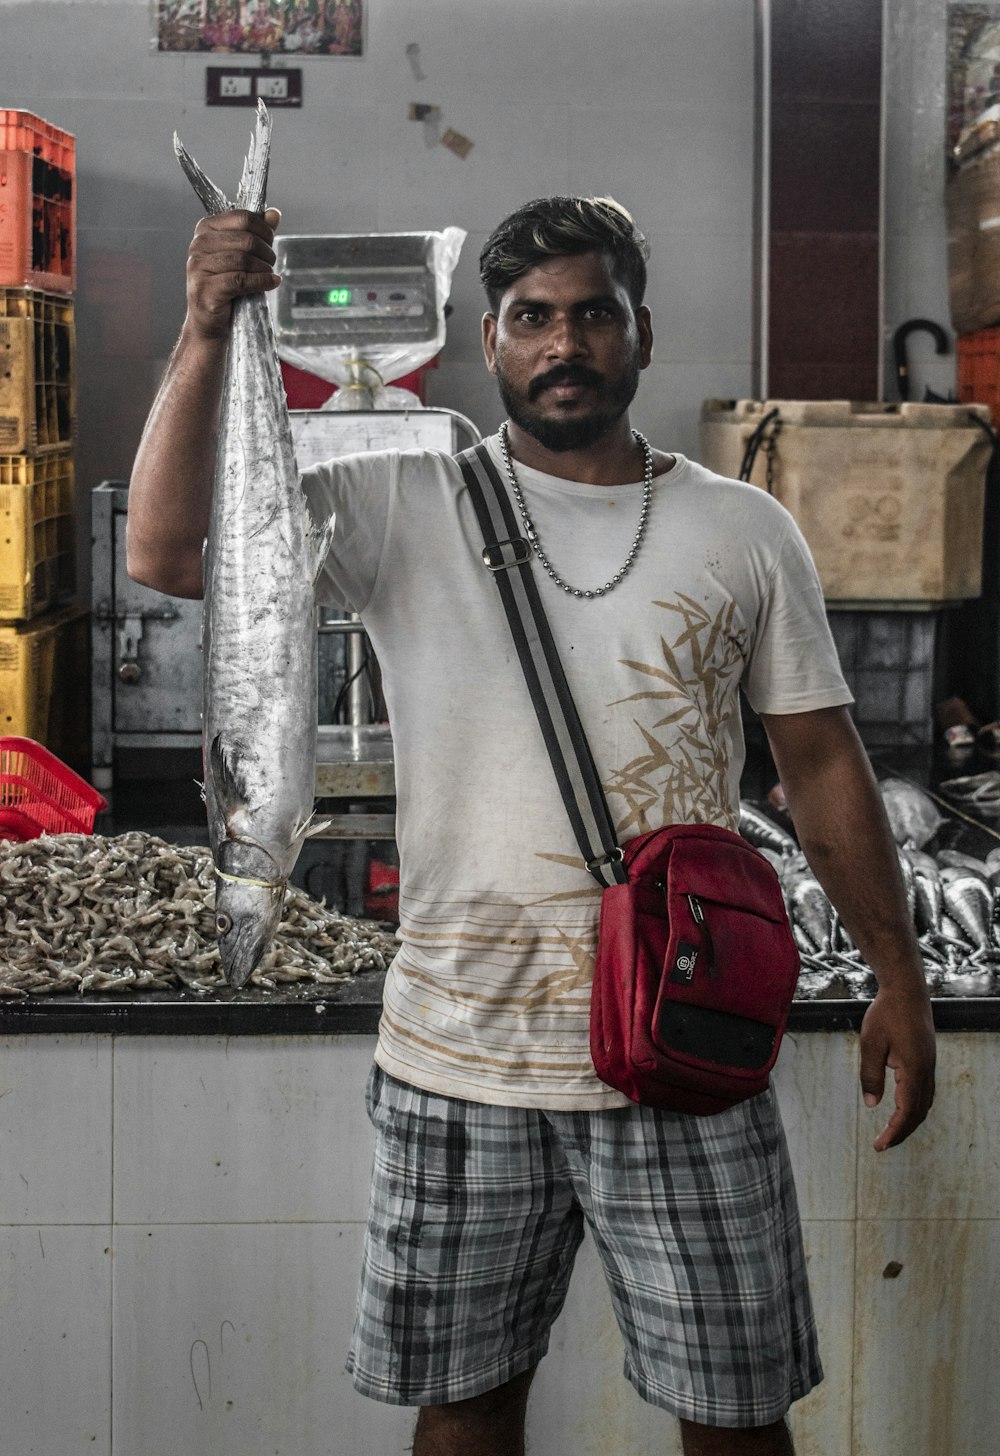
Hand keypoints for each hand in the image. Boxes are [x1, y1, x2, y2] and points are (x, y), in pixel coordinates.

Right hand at [185, 207, 281, 340]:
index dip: (264, 230)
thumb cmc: (225, 286)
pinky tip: (271, 283)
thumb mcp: (240, 255)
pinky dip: (261, 281)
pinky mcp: (205, 288)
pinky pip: (240, 280)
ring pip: (243, 259)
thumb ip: (255, 233)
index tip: (270, 243)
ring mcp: (199, 266)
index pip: (243, 218)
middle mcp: (199, 244)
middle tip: (271, 262)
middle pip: (246, 239)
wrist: (210, 321)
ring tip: (269, 274)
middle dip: (266, 251)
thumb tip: (274, 214)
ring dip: (264, 268)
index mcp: (206, 229)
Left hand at [858, 985, 935, 1150]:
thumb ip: (871, 1075)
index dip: (893, 1132)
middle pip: (918, 1113)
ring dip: (909, 1120)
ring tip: (891, 1132)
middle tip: (882, 1145)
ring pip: (924, 1103)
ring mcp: (929, 1066)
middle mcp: (926, 1071)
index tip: (880, 1146)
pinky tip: (903, 1108)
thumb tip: (872, 1104)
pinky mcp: (927, 1060)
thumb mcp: (871, 1044)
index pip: (906, 1112)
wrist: (906, 991)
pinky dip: (914, 1106)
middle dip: (901, 1132)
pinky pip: (925, 1091)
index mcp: (914, 1070)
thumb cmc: (886, 1014)